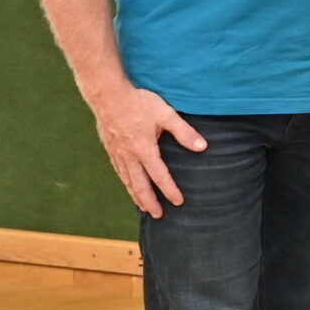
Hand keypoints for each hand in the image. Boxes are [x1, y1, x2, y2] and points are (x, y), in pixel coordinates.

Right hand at [90, 84, 204, 216]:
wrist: (107, 95)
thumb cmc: (138, 102)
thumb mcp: (166, 114)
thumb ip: (184, 132)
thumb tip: (202, 147)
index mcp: (143, 149)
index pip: (159, 176)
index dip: (169, 190)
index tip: (178, 202)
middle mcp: (128, 155)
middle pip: (139, 184)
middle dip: (149, 201)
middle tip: (158, 215)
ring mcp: (117, 152)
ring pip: (127, 180)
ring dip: (136, 195)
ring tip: (143, 207)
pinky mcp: (110, 148)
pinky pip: (118, 170)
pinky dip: (125, 182)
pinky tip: (128, 184)